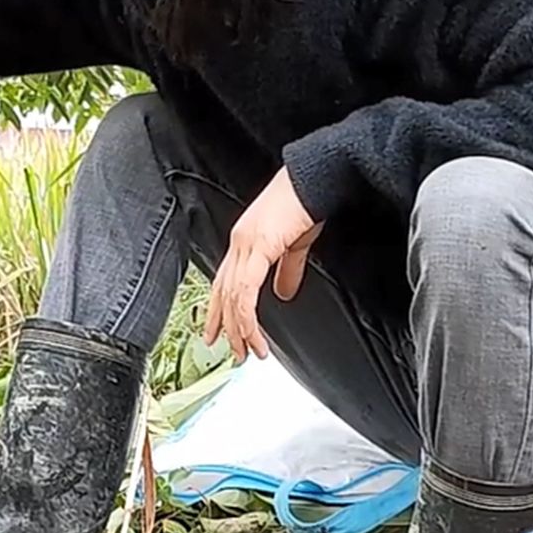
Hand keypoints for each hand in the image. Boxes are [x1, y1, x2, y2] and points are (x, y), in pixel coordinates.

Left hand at [204, 167, 323, 363]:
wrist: (314, 180)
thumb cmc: (306, 203)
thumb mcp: (294, 244)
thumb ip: (287, 270)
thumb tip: (283, 293)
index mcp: (243, 242)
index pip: (223, 282)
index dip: (219, 310)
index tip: (218, 334)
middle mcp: (238, 243)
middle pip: (222, 292)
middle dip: (225, 326)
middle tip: (232, 353)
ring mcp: (245, 244)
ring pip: (232, 296)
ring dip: (239, 328)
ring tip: (248, 351)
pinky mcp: (259, 246)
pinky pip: (245, 288)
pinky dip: (247, 314)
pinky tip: (253, 331)